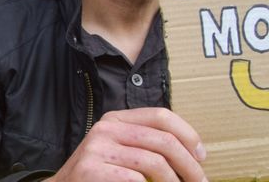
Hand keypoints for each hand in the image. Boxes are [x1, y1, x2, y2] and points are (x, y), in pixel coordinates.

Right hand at [50, 107, 206, 181]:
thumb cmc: (99, 175)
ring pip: (154, 162)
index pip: (161, 115)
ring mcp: (96, 149)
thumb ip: (146, 144)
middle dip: (189, 166)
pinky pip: (135, 179)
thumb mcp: (120, 151)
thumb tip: (193, 154)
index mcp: (116, 120)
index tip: (201, 157)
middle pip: (164, 141)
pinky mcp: (90, 169)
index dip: (188, 135)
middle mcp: (105, 129)